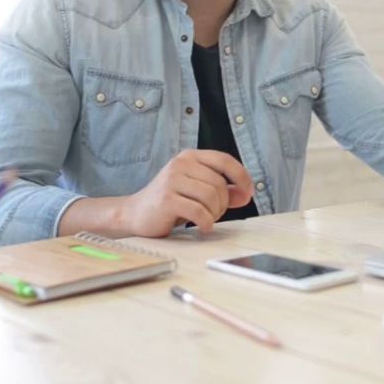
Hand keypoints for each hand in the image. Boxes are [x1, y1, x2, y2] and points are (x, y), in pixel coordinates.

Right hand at [119, 150, 253, 236]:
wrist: (135, 213)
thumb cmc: (170, 201)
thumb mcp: (197, 190)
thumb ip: (223, 190)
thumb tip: (246, 194)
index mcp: (190, 157)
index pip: (224, 160)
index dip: (241, 176)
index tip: (248, 192)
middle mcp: (181, 164)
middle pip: (219, 184)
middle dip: (223, 204)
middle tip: (214, 213)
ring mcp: (172, 180)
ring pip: (211, 197)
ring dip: (215, 213)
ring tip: (206, 219)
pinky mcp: (166, 199)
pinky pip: (199, 211)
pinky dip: (206, 222)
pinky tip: (203, 226)